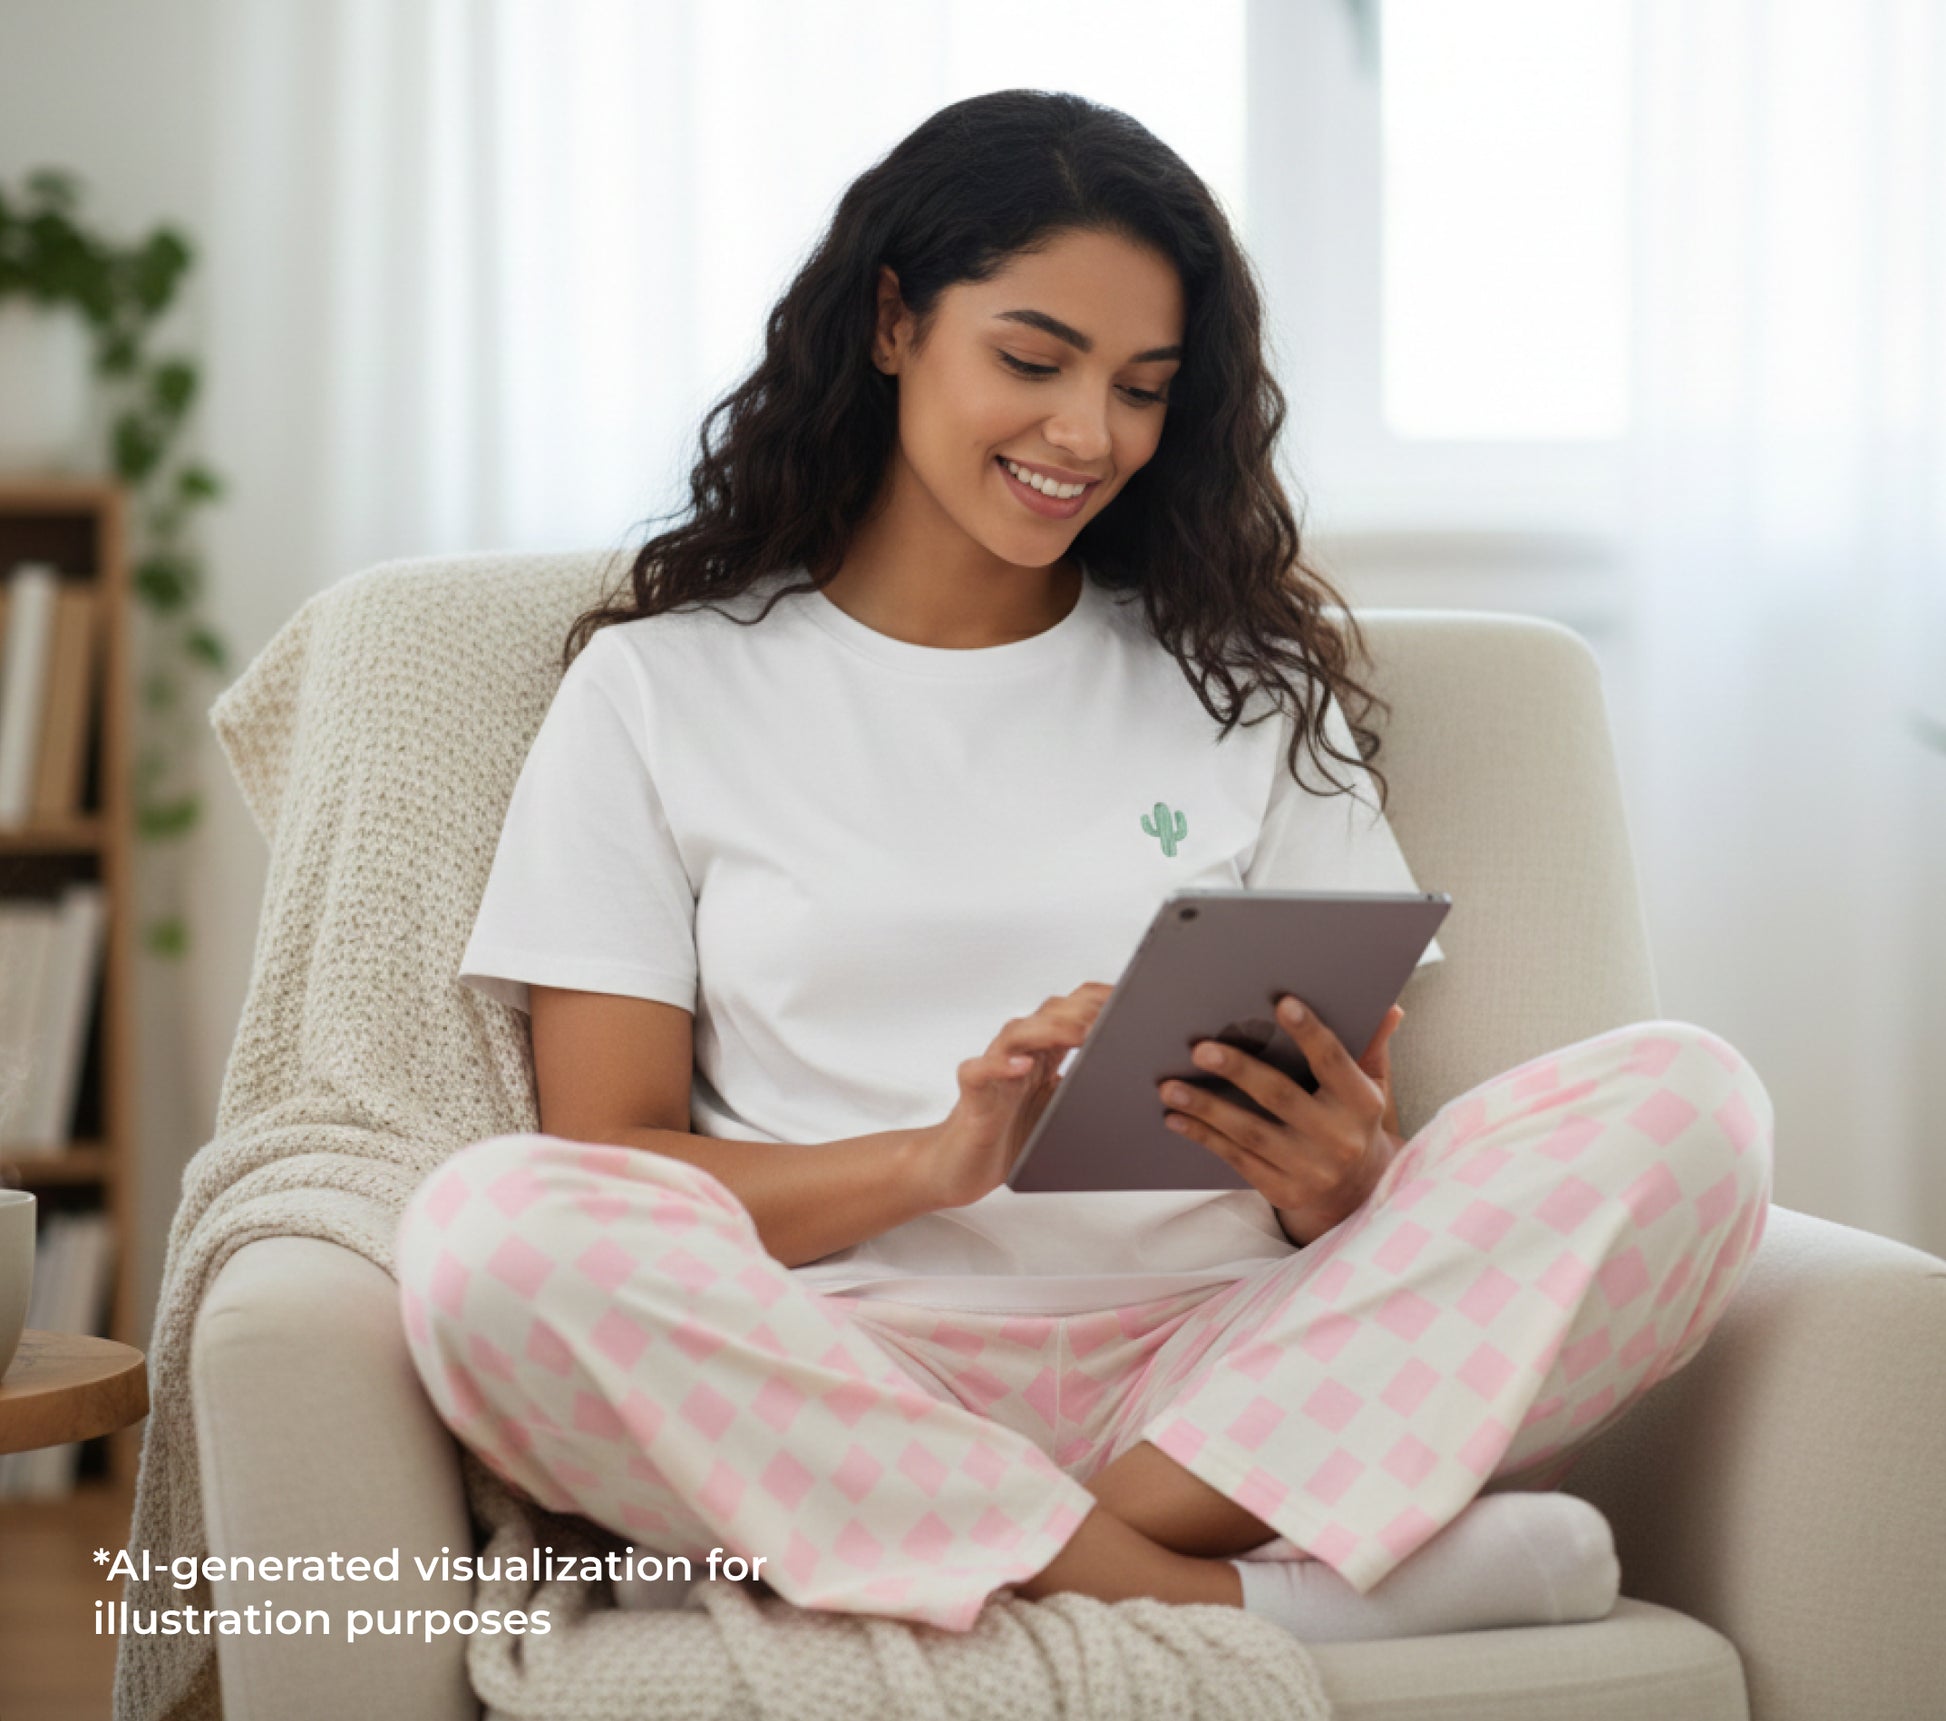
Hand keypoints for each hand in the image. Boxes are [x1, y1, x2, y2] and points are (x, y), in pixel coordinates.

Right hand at [917, 981, 1114, 1210]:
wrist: (960, 1168)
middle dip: (1083, 1010)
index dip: (1100, 999)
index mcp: (1043, 1053)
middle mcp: (1018, 1054)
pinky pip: (979, 1071)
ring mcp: (993, 1071)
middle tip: (1117, 1014)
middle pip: (1047, 1014)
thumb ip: (1085, 1088)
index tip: (1135, 996)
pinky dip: (999, 1065)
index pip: (1070, 1010)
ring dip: (1050, 1029)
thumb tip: (1137, 1080)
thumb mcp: (1060, 1111)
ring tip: (1081, 1034)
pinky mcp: (972, 1096)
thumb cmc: (1012, 1138)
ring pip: (1016, 1033)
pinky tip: (1022, 1066)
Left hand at [1157, 997, 1406, 1243]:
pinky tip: (1176, 1117)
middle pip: (1281, 1098)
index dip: (1309, 1032)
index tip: (1281, 1003)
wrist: (1358, 1194)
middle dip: (1239, 1071)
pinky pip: (1237, 1159)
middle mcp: (1338, 1139)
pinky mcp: (1284, 1192)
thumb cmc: (1353, 1122)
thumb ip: (1371, 1047)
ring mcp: (1310, 1170)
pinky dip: (1204, 1136)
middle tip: (1200, 1049)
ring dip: (1206, 1107)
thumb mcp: (1371, 1087)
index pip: (1333, 1062)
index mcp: (1361, 1104)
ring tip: (1169, 1087)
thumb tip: (1390, 1008)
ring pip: (1250, 1133)